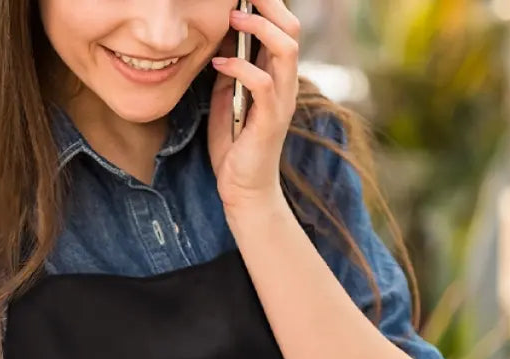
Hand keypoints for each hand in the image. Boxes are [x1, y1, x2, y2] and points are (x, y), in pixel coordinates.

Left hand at [207, 0, 300, 215]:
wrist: (242, 189)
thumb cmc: (234, 146)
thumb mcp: (226, 97)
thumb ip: (230, 69)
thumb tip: (221, 39)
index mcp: (277, 76)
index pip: (283, 28)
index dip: (267, 7)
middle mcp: (285, 85)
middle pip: (291, 28)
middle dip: (268, 5)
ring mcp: (281, 101)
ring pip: (286, 49)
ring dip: (258, 28)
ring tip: (233, 18)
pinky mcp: (270, 120)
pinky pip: (262, 82)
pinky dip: (239, 67)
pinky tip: (218, 65)